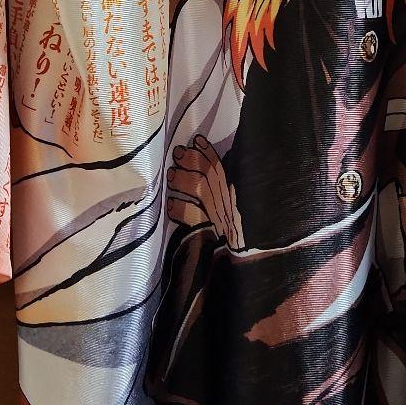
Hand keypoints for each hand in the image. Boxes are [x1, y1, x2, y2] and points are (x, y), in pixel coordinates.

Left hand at [166, 135, 245, 249]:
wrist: (236, 264)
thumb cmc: (227, 238)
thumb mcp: (228, 210)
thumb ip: (219, 191)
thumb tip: (201, 163)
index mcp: (232, 197)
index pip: (221, 169)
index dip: (209, 153)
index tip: (197, 140)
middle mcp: (226, 206)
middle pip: (209, 176)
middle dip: (192, 161)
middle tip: (177, 153)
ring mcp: (217, 219)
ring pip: (200, 192)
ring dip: (183, 180)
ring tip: (171, 176)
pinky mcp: (206, 235)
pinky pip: (191, 216)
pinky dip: (179, 209)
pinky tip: (170, 205)